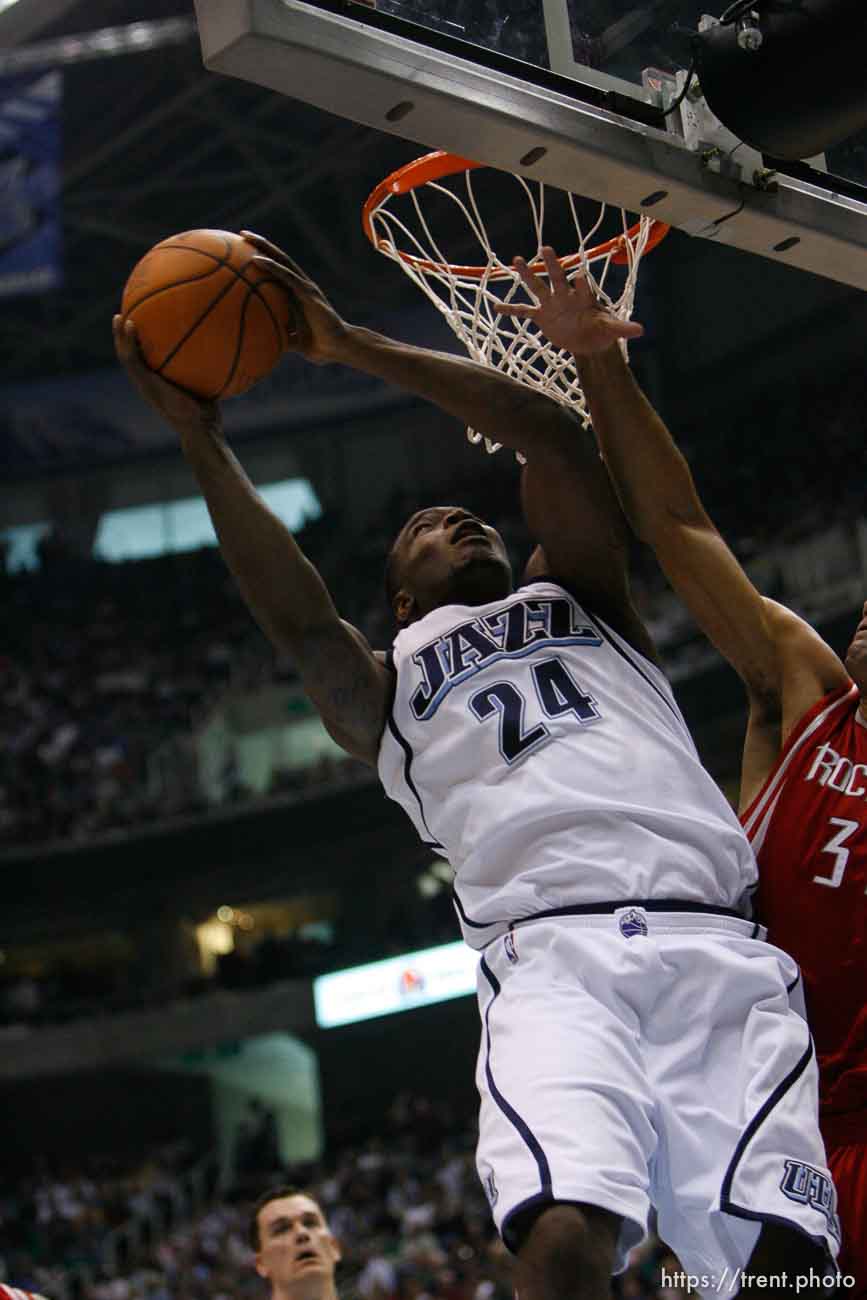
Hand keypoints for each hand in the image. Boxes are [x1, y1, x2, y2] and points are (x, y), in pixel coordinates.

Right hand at [113, 315, 220, 437]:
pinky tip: (133, 325)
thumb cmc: (207, 413)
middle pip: (128, 358)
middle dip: (122, 338)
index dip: (136, 347)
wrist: (201, 430)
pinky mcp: (145, 385)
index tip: (136, 327)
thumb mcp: (204, 387)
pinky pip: (133, 360)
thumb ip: (203, 371)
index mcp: (156, 386)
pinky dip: (130, 342)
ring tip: (119, 317)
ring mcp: (144, 386)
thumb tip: (220, 348)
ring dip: (120, 337)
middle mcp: (146, 385)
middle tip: (121, 316)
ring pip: (124, 357)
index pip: (142, 364)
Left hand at [241, 230, 351, 364]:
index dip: (264, 258)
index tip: (244, 251)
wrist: (339, 347)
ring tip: (245, 237)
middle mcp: (300, 286)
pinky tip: (255, 260)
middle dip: (261, 245)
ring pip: (281, 260)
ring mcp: (304, 287)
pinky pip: (286, 276)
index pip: (279, 271)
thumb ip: (278, 338)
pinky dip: (271, 266)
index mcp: (297, 294)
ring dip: (263, 247)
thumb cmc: (319, 346)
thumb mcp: (292, 341)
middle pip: (279, 259)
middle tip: (242, 234)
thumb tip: (259, 345)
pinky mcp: (307, 292)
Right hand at [497, 245, 643, 356]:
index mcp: (583, 298)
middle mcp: (566, 296)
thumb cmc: (601, 330)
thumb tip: (641, 330)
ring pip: (538, 286)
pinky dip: (512, 310)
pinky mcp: (542, 317)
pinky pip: (524, 312)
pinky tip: (497, 307)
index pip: (582, 286)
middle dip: (553, 264)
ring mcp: (552, 305)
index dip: (581, 282)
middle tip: (546, 248)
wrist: (588, 340)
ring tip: (517, 259)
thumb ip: (623, 328)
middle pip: (558, 277)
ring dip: (528, 274)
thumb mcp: (611, 330)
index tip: (578, 276)